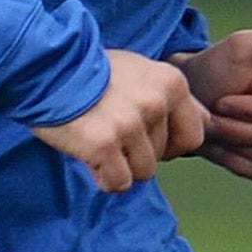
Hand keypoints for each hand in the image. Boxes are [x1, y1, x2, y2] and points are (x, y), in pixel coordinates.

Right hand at [32, 49, 207, 192]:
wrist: (46, 67)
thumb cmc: (93, 71)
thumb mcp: (142, 71)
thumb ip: (172, 97)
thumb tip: (206, 123)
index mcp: (171, 82)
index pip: (194, 135)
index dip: (170, 142)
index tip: (144, 133)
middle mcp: (156, 102)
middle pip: (165, 157)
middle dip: (141, 153)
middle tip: (114, 132)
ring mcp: (130, 123)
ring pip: (143, 173)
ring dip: (122, 166)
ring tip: (100, 140)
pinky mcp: (104, 144)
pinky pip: (118, 183)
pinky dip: (104, 177)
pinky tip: (90, 155)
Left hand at [173, 20, 251, 181]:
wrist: (194, 95)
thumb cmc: (214, 68)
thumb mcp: (242, 48)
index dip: (248, 112)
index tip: (221, 101)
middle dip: (238, 130)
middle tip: (212, 117)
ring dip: (235, 146)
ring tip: (214, 128)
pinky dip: (238, 163)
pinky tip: (222, 146)